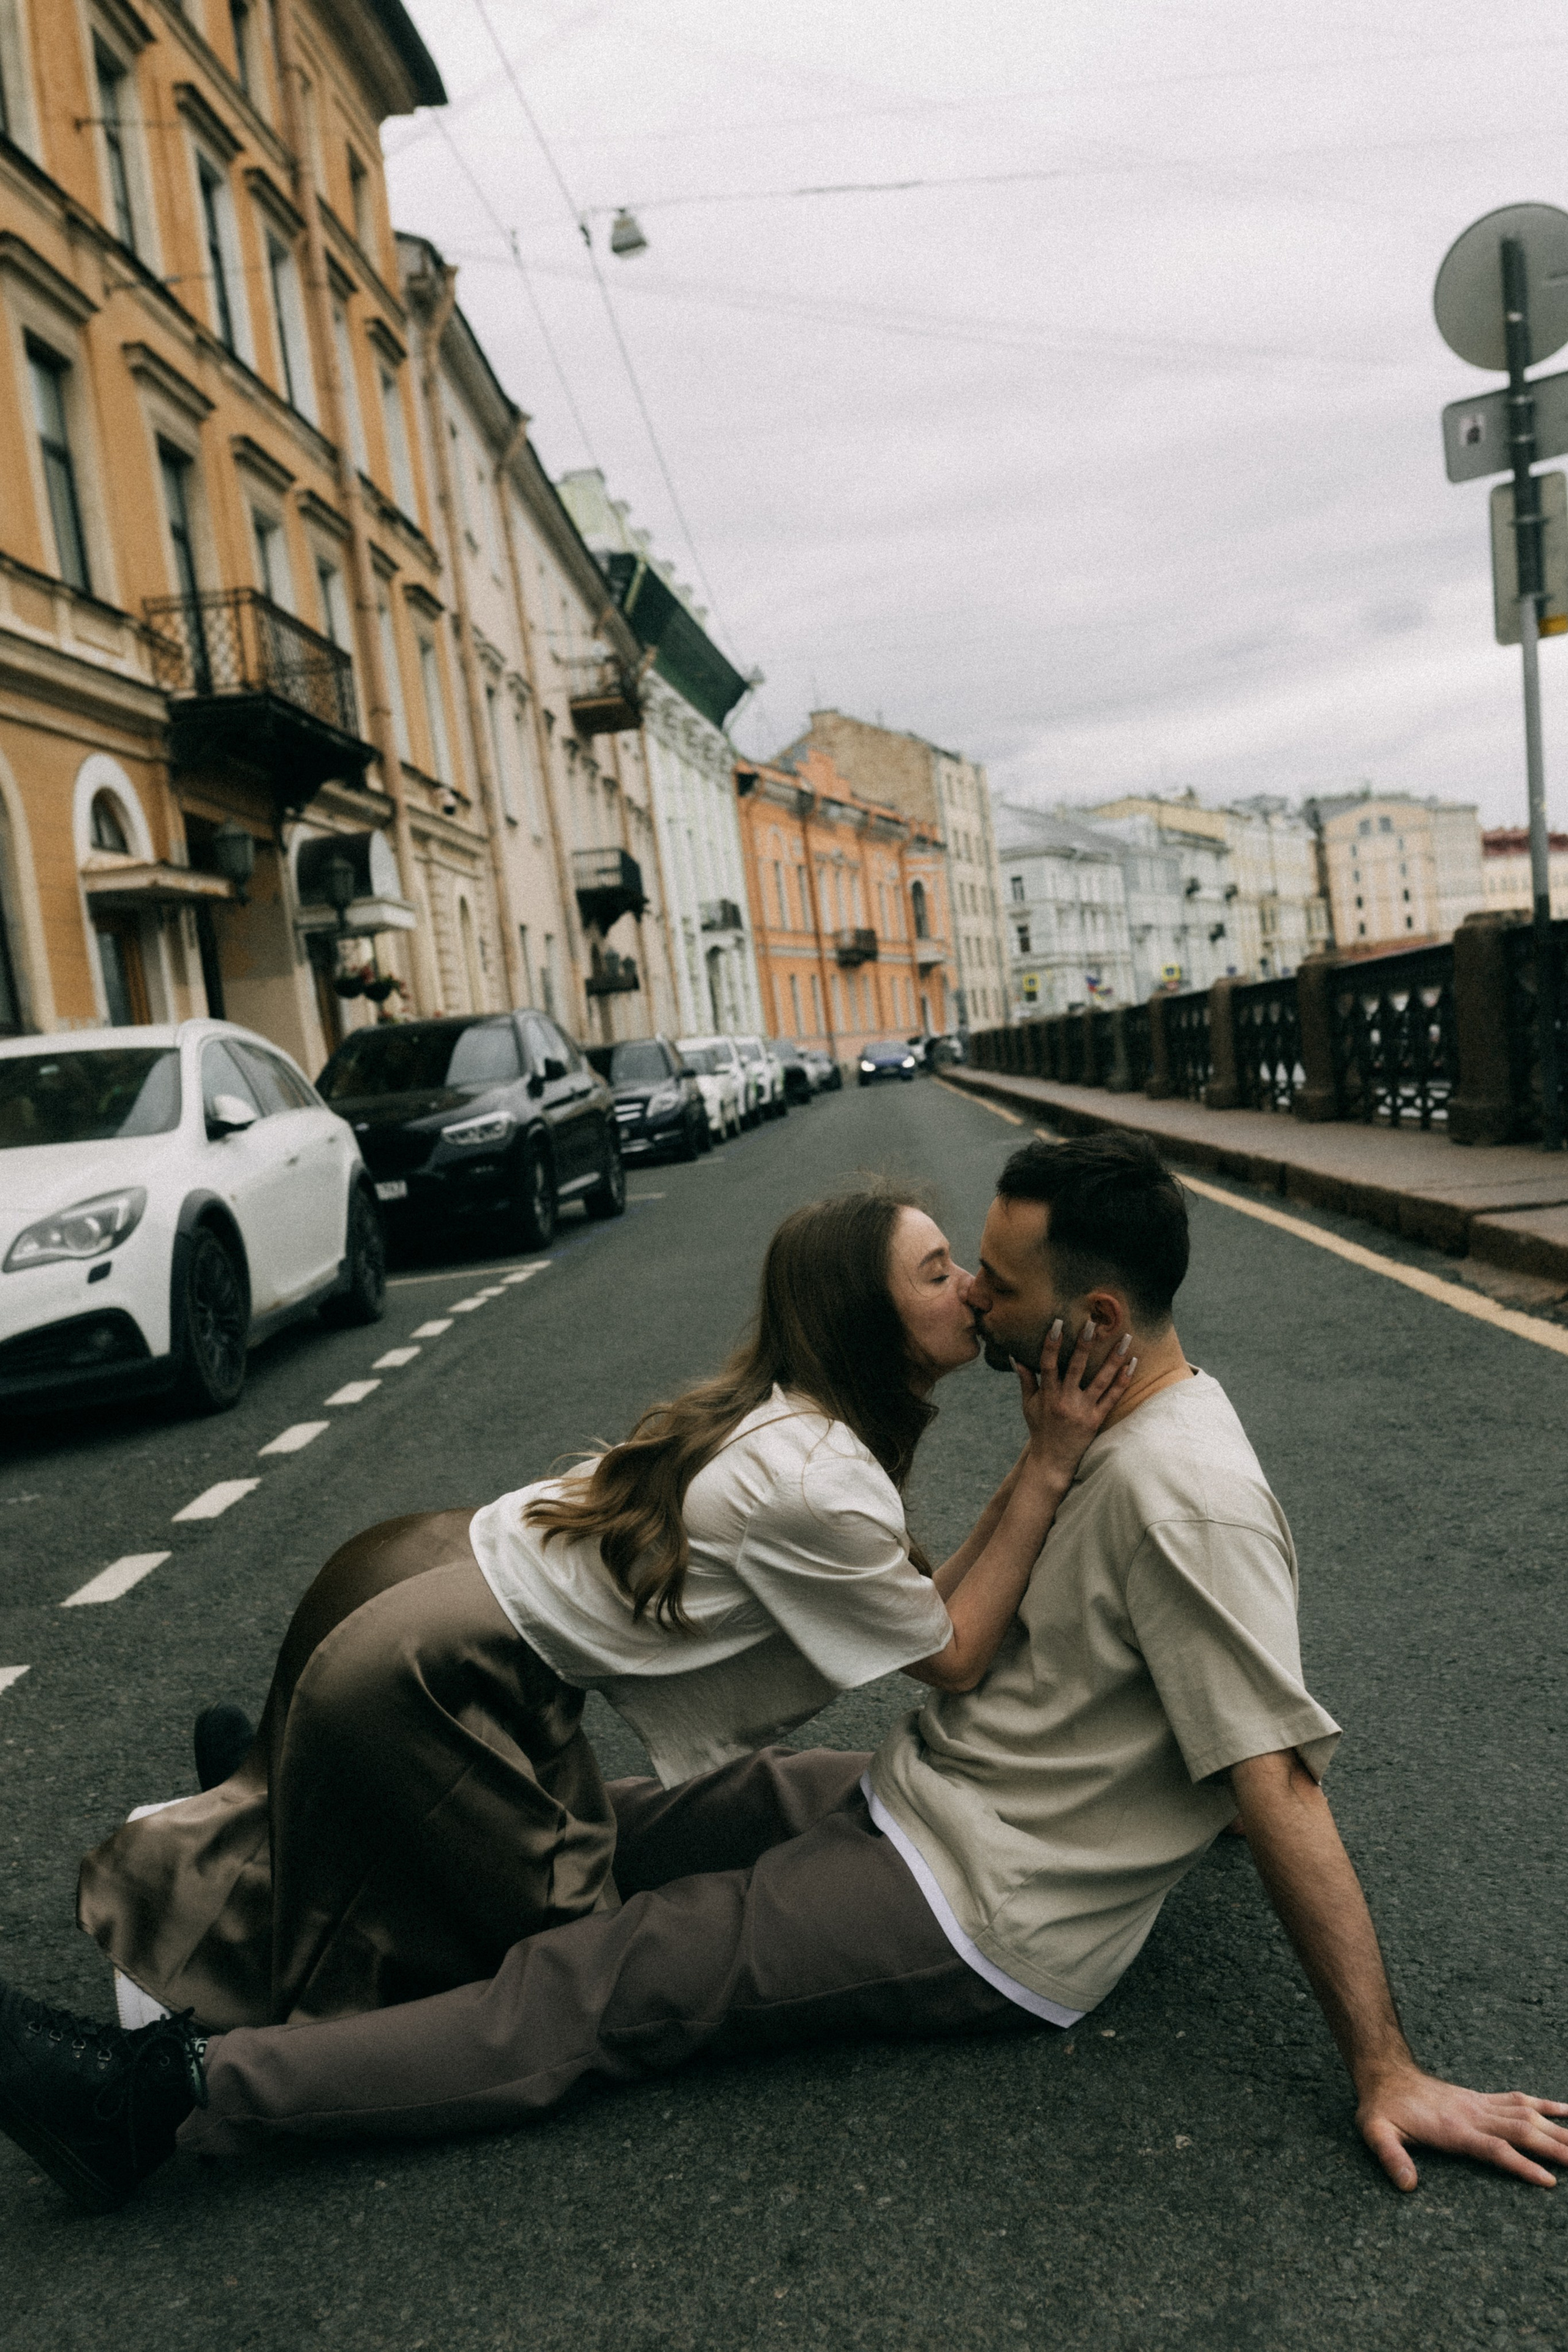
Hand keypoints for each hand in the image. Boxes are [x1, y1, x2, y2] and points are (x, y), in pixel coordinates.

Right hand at [1014, 1318, 1134, 1486]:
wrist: (1052, 1461)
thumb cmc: (1040, 1429)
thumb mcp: (1028, 1405)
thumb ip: (1025, 1380)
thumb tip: (1015, 1356)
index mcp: (1047, 1395)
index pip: (1048, 1364)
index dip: (1052, 1344)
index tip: (1058, 1323)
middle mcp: (1065, 1401)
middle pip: (1076, 1368)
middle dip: (1085, 1345)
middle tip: (1093, 1323)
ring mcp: (1083, 1411)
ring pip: (1101, 1380)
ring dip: (1114, 1358)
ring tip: (1126, 1338)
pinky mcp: (1096, 1420)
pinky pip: (1112, 1397)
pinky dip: (1123, 1380)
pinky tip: (1132, 1364)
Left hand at [1357, 2062, 1567, 2189]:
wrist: (1386, 2073)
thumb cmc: (1382, 2108)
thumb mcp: (1375, 2132)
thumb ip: (1390, 2157)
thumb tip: (1406, 2185)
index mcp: (1454, 2130)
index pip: (1495, 2149)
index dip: (1522, 2165)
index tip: (1549, 2182)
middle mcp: (1474, 2115)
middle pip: (1522, 2131)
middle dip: (1555, 2148)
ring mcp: (1481, 2105)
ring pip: (1528, 2114)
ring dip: (1557, 2128)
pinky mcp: (1482, 2099)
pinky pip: (1519, 2099)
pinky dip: (1546, 2104)